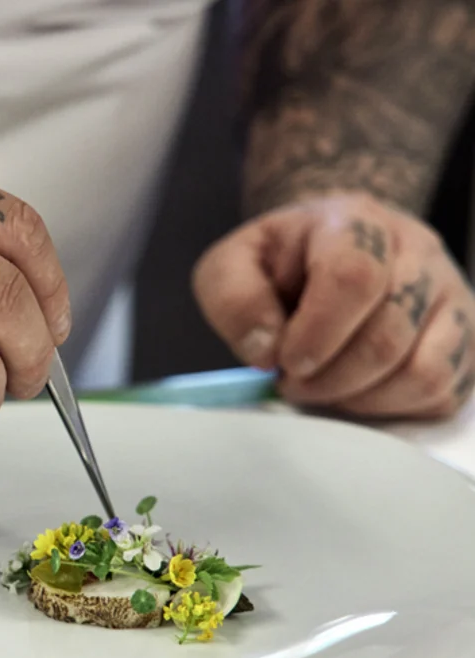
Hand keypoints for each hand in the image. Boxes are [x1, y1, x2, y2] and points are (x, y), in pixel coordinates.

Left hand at [193, 192, 474, 418]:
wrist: (327, 250)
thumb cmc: (279, 262)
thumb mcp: (233, 264)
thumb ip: (235, 298)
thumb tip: (265, 349)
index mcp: (355, 223)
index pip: (355, 275)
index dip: (318, 331)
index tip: (285, 361)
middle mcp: (418, 252)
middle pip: (390, 333)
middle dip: (331, 376)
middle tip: (293, 382)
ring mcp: (450, 295)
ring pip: (423, 370)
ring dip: (361, 398)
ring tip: (322, 389)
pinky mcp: (464, 339)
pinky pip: (441, 391)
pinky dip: (392, 408)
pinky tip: (355, 393)